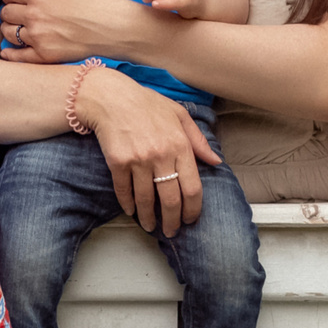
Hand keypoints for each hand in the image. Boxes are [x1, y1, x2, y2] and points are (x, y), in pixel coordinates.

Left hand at [0, 0, 150, 62]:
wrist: (115, 27)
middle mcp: (33, 16)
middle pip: (6, 13)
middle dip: (10, 10)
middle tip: (17, 11)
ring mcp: (38, 37)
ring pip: (9, 33)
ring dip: (10, 29)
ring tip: (18, 27)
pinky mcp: (45, 55)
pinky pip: (18, 56)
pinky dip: (10, 54)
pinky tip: (9, 51)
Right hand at [76, 69, 222, 234]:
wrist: (111, 97)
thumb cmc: (147, 104)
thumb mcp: (179, 115)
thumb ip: (199, 141)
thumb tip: (215, 162)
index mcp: (180, 145)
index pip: (193, 187)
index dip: (193, 209)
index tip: (190, 219)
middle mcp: (161, 155)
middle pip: (171, 199)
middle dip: (172, 221)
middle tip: (171, 231)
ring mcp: (138, 160)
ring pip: (146, 200)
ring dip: (148, 218)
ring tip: (151, 226)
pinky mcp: (117, 162)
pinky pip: (124, 191)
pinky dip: (128, 205)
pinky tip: (132, 211)